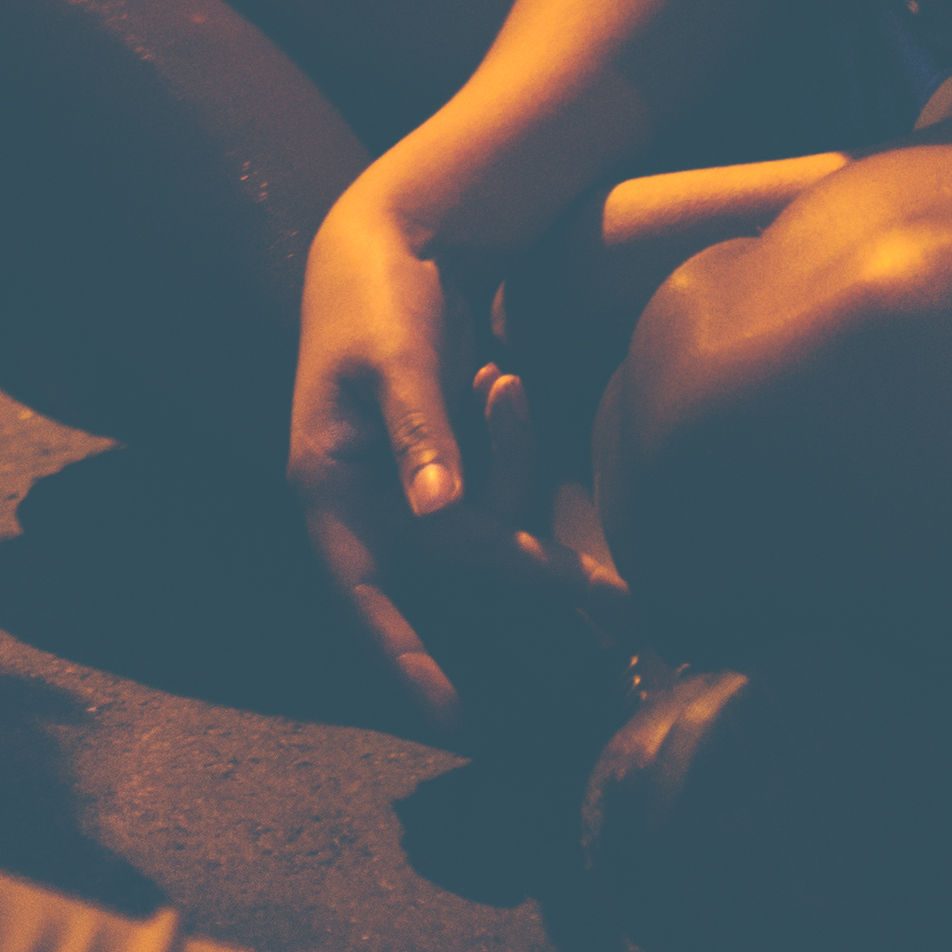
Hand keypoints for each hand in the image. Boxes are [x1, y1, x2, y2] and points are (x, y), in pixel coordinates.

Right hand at [289, 183, 565, 732]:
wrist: (390, 237)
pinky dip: (515, 437)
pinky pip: (502, 482)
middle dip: (534, 573)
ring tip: (506, 377)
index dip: (401, 658)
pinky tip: (499, 375)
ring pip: (490, 521)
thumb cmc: (372, 294)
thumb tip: (436, 512)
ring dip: (518, 460)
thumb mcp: (391, 355)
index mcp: (328, 485)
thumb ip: (418, 432)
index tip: (449, 715)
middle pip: (459, 562)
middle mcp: (369, 500)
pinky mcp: (451, 464)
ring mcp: (412, 485)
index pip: (360, 592)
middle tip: (623, 608)